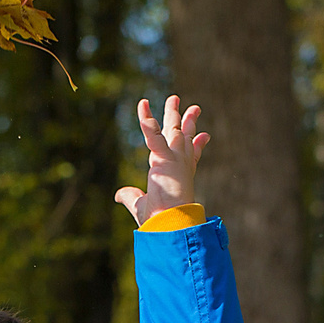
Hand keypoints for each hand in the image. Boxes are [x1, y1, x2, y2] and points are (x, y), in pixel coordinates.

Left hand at [115, 95, 208, 223]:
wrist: (168, 224)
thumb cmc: (160, 219)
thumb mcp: (142, 205)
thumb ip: (131, 196)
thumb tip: (118, 195)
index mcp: (180, 176)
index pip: (191, 156)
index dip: (198, 145)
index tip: (205, 136)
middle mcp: (181, 164)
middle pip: (185, 138)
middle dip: (188, 122)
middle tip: (194, 108)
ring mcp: (175, 158)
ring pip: (174, 129)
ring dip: (172, 113)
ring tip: (173, 98)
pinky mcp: (163, 157)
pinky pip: (152, 134)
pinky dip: (146, 119)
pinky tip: (142, 104)